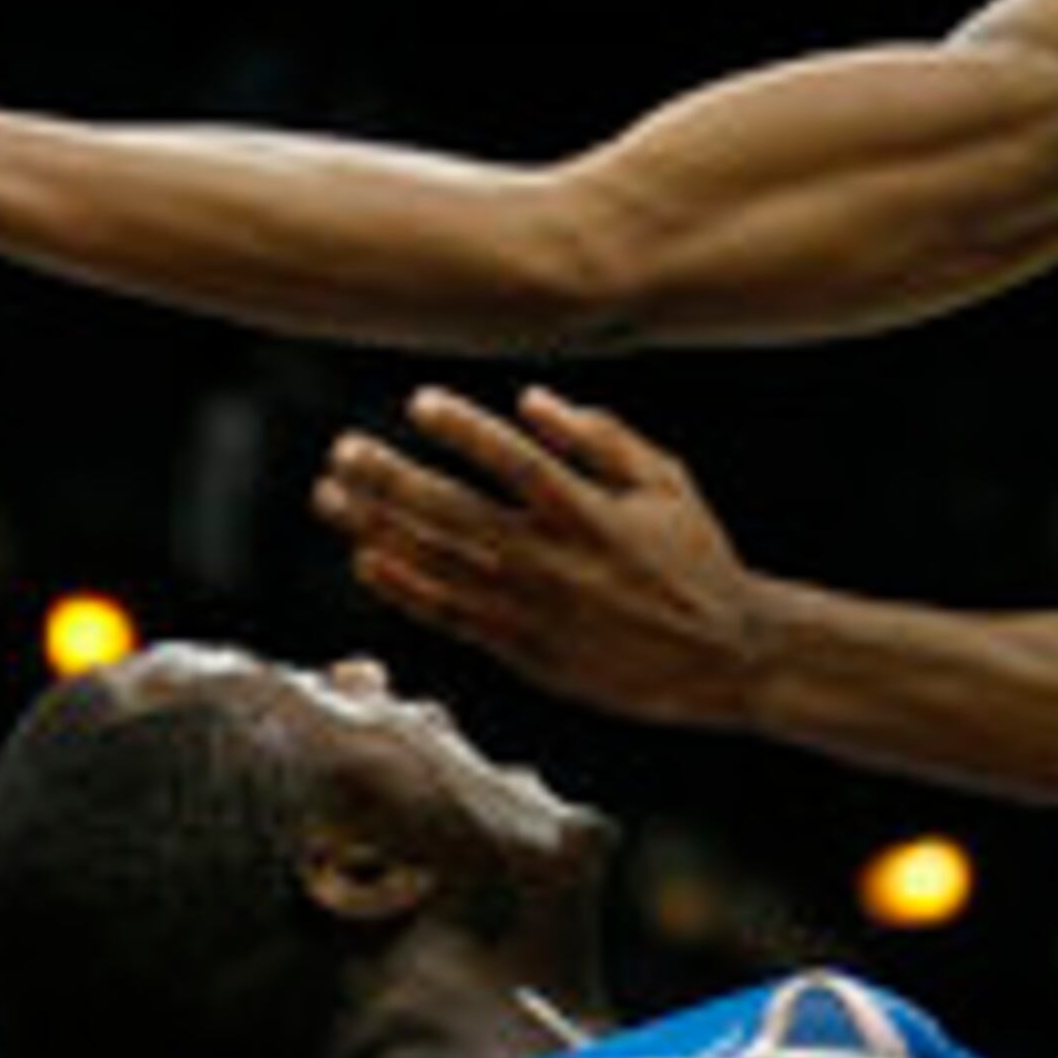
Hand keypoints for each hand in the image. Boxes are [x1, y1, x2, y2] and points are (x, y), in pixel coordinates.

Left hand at [312, 388, 764, 727]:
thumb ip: (601, 437)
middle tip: (342, 452)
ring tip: (332, 498)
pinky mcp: (526, 652)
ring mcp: (534, 612)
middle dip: (391, 482)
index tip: (419, 404)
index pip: (514, 463)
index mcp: (590, 515)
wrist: (724, 656)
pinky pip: (452, 618)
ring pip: (440, 566)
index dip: (464, 432)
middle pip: (455, 516)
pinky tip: (367, 561)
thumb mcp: (666, 483)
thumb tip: (531, 401)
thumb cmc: (696, 560)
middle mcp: (553, 564)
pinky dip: (406, 590)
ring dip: (379, 530)